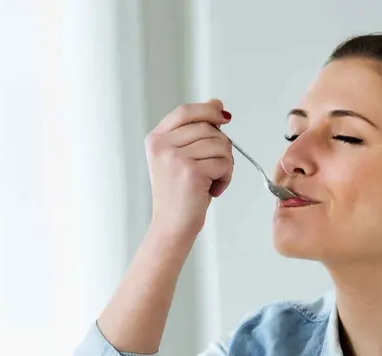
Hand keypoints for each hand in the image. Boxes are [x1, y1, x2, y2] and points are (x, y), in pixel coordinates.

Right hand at [145, 99, 233, 241]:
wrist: (172, 225)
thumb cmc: (180, 194)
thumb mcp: (182, 157)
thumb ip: (196, 131)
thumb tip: (216, 104)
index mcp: (156, 139)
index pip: (185, 112)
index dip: (207, 110)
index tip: (224, 117)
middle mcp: (162, 146)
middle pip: (208, 128)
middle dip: (221, 147)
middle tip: (215, 168)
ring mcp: (175, 158)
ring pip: (220, 145)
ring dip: (225, 165)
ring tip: (212, 180)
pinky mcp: (191, 171)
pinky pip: (224, 163)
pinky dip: (226, 178)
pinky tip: (213, 189)